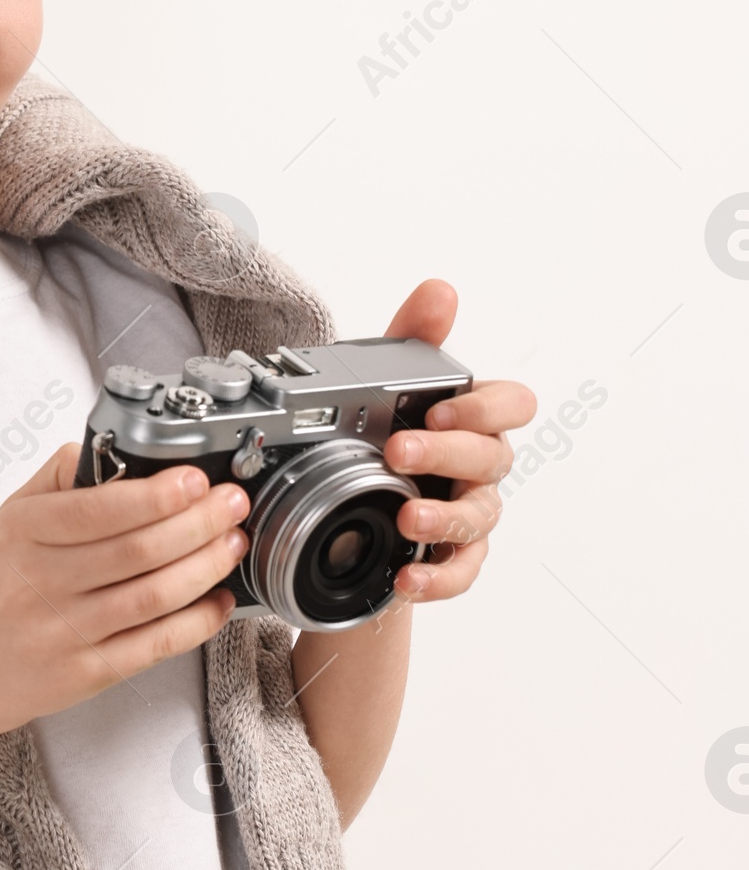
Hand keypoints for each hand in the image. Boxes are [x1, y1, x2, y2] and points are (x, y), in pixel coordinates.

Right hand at [0, 445, 252, 745]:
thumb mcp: (3, 522)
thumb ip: (54, 482)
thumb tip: (105, 448)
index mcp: (23, 535)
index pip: (96, 511)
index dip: (155, 495)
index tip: (195, 480)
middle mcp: (43, 584)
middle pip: (136, 551)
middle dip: (197, 523)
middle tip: (232, 504)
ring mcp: (65, 633)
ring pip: (152, 597)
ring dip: (204, 567)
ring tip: (233, 543)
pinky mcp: (87, 674)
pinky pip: (153, 646)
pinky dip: (195, 623)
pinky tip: (217, 601)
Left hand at [379, 279, 536, 601]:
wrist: (356, 512)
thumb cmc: (385, 438)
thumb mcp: (387, 384)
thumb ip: (415, 337)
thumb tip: (440, 290)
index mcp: (475, 420)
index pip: (512, 404)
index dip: (484, 407)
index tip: (441, 408)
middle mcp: (482, 467)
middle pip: (490, 458)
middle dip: (447, 453)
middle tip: (399, 451)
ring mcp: (473, 514)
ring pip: (477, 517)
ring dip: (443, 518)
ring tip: (407, 519)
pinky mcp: (456, 559)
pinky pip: (461, 573)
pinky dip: (437, 579)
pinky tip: (407, 577)